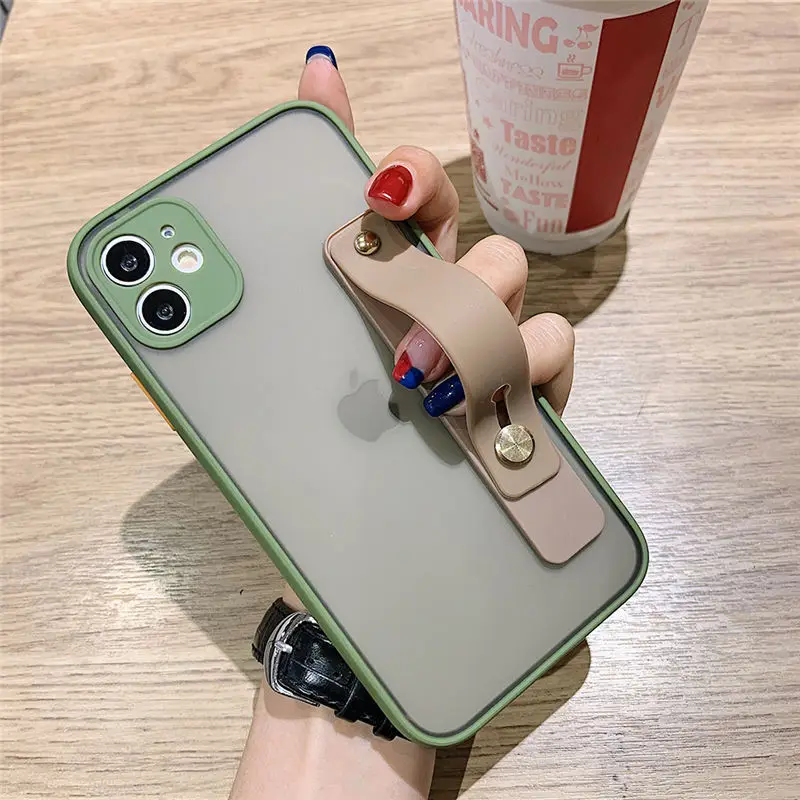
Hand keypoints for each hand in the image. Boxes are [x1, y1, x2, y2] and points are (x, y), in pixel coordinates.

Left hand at [300, 46, 574, 417]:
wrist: (357, 457)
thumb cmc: (347, 366)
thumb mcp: (315, 279)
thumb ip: (317, 171)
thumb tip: (321, 68)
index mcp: (413, 265)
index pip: (431, 194)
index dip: (417, 179)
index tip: (383, 195)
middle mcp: (463, 295)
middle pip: (494, 257)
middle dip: (455, 296)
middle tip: (405, 347)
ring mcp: (500, 336)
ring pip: (528, 308)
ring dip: (488, 338)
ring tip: (443, 391)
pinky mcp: (529, 382)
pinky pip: (555, 356)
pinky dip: (534, 375)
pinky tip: (495, 408)